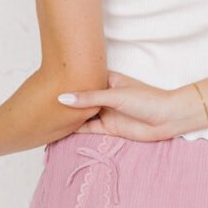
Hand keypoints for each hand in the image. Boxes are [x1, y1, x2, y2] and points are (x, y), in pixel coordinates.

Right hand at [58, 71, 201, 140]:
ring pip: (81, 114)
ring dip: (67, 116)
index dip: (67, 80)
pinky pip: (86, 128)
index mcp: (107, 80)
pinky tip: (58, 129)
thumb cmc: (147, 100)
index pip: (82, 79)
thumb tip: (62, 98)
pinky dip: (74, 129)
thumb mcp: (115, 96)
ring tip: (44, 115)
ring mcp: (105, 112)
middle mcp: (104, 95)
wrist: (168, 119)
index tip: (47, 78)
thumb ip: (88, 98)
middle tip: (39, 99)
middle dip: (63, 100)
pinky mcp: (108, 128)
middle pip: (79, 98)